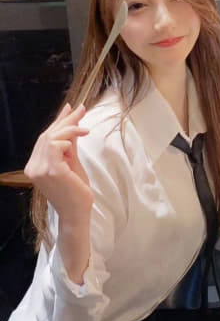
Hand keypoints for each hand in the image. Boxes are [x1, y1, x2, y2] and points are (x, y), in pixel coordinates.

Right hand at [24, 103, 92, 222]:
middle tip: (82, 109)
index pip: (45, 138)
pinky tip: (76, 142)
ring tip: (85, 130)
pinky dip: (67, 140)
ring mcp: (39, 169)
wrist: (78, 212)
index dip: (58, 121)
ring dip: (69, 129)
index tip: (71, 108)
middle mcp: (33, 167)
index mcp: (35, 165)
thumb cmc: (76, 190)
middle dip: (66, 120)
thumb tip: (72, 122)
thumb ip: (70, 143)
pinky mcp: (51, 171)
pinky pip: (55, 146)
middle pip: (47, 135)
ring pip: (50, 138)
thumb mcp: (71, 161)